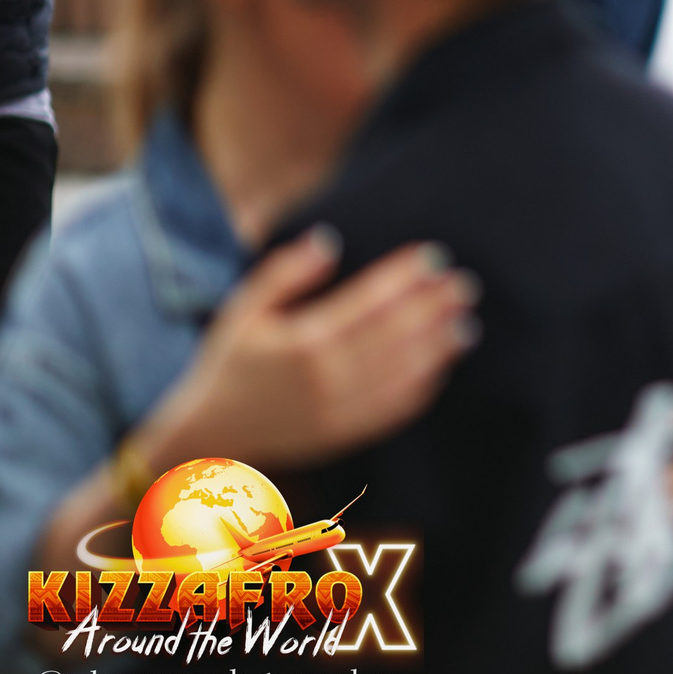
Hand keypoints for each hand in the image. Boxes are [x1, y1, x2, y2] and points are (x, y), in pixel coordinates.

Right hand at [133, 231, 477, 471]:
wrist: (207, 433)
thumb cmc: (229, 362)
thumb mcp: (244, 311)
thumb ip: (283, 273)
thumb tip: (327, 239)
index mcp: (301, 341)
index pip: (366, 301)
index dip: (404, 276)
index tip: (434, 256)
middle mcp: (322, 377)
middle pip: (392, 335)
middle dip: (432, 307)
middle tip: (465, 285)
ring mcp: (335, 409)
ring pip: (400, 373)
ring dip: (436, 347)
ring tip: (465, 323)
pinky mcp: (341, 434)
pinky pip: (392, 410)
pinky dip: (422, 387)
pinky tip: (440, 365)